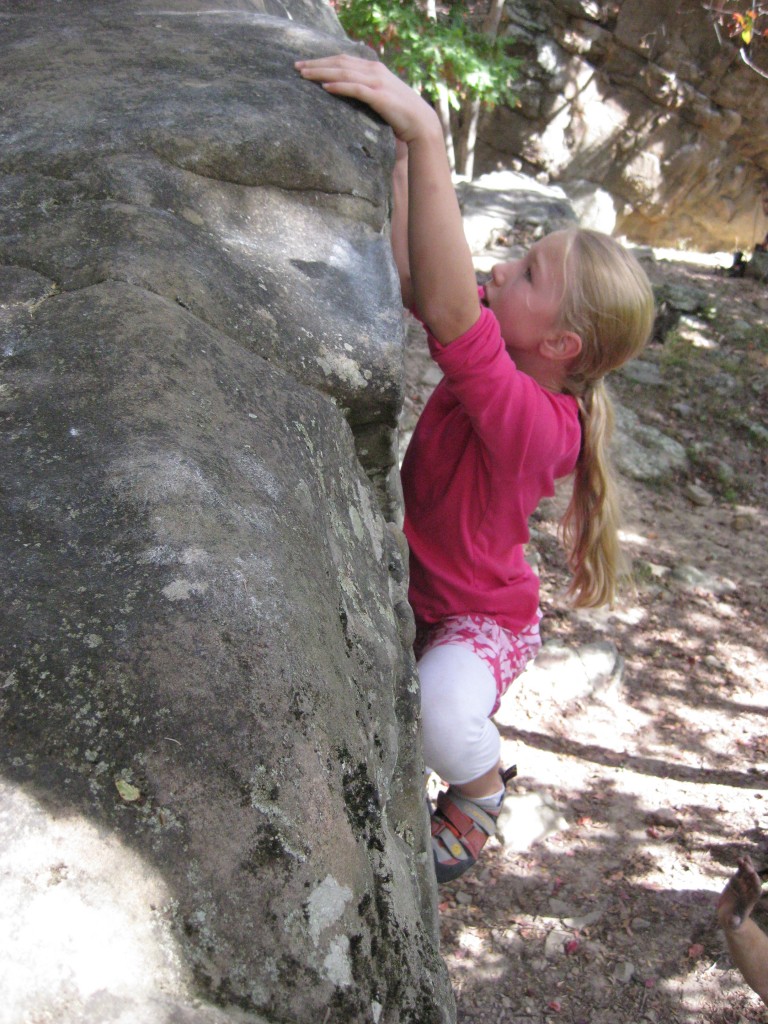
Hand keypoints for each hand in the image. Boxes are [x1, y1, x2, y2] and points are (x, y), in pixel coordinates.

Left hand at [295, 53, 438, 143]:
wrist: (421, 124)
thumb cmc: (399, 114)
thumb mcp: (380, 97)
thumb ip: (365, 91)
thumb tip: (346, 93)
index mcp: (373, 68)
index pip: (343, 60)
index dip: (322, 60)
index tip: (304, 64)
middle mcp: (374, 71)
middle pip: (340, 63)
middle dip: (316, 63)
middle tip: (296, 67)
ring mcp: (377, 82)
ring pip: (344, 73)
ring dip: (322, 72)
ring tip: (304, 75)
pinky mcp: (379, 96)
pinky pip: (355, 89)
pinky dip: (339, 86)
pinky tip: (325, 87)